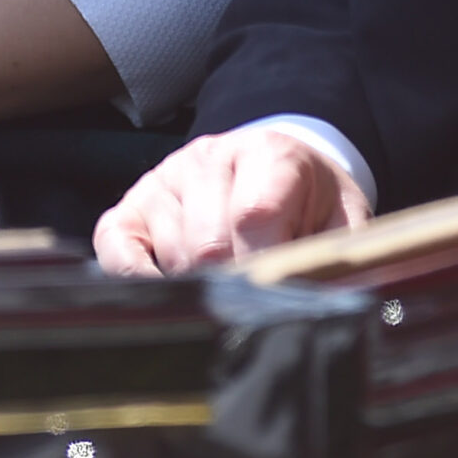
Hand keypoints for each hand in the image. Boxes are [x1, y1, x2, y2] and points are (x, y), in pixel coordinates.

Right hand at [94, 130, 367, 274]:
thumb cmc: (309, 205)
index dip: (264, 264)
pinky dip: (138, 281)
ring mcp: (165, 180)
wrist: (278, 170)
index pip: (254, 213)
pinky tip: (172, 292)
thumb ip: (338, 255)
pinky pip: (117, 251)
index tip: (277, 300)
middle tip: (255, 304)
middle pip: (208, 244)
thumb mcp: (341, 219)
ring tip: (228, 286)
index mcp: (269, 153)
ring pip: (172, 254)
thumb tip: (331, 301)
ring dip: (199, 287)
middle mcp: (210, 157)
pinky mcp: (130, 208)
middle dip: (234, 285)